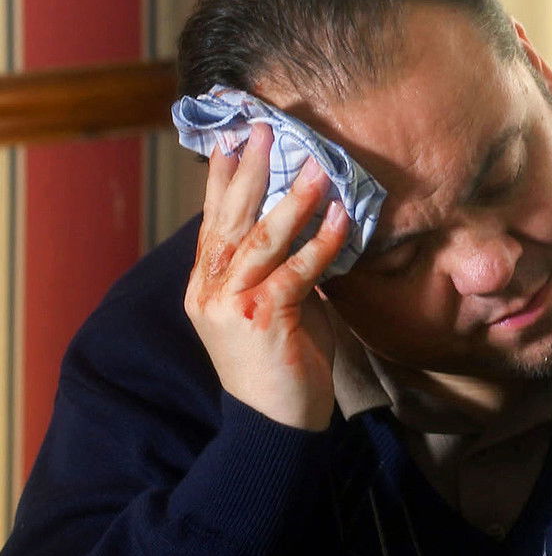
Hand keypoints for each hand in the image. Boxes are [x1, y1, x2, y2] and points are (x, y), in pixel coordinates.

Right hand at [184, 122, 349, 430]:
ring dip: (292, 199)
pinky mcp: (262, 320)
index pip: (214, 220)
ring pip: (260, 238)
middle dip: (249, 169)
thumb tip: (307, 227)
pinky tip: (340, 219)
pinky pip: (294, 272)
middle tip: (266, 128)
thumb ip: (281, 268)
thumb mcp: (276, 307)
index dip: (223, 177)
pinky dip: (319, 243)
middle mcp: (210, 290)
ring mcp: (231, 305)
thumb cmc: (284, 364)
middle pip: (229, 217)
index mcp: (207, 285)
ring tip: (316, 166)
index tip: (235, 137)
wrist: (276, 427)